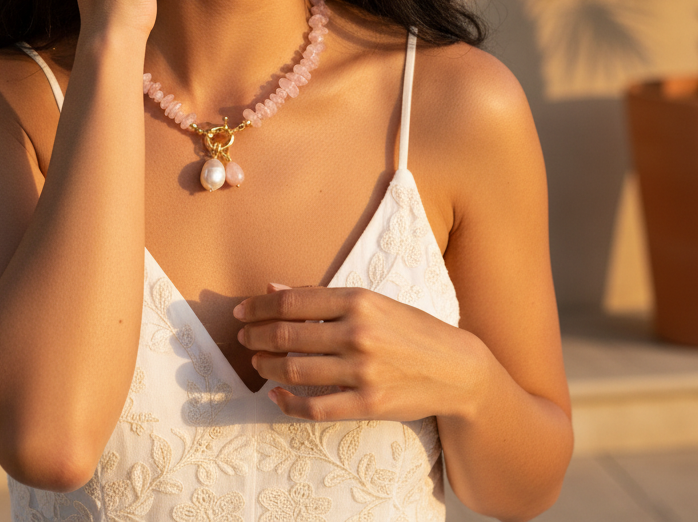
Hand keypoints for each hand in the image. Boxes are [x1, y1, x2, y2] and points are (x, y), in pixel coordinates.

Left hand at [234, 284, 483, 421]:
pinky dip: (288, 403)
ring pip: (296, 371)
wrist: (456, 369)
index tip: (242, 312)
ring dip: (267, 366)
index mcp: (359, 300)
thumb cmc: (409, 329)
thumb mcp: (371, 302)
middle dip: (257, 336)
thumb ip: (321, 297)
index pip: (294, 302)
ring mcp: (363, 371)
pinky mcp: (367, 404)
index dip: (260, 307)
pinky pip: (314, 408)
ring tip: (257, 361)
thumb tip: (273, 289)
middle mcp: (358, 333)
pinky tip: (277, 396)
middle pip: (288, 335)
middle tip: (243, 337)